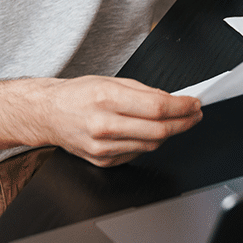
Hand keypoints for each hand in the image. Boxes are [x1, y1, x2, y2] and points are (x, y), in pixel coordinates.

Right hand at [0, 76, 202, 166]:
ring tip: (177, 122)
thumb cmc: (77, 94)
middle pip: (159, 131)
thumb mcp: (109, 81)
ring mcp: (103, 147)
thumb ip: (142, 91)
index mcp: (106, 99)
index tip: (195, 103)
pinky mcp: (102, 161)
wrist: (47, 114)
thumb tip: (173, 100)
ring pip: (151, 145)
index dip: (182, 107)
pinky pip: (137, 154)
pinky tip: (147, 132)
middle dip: (184, 123)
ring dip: (169, 133)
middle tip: (195, 115)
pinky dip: (147, 143)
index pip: (157, 108)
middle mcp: (104, 125)